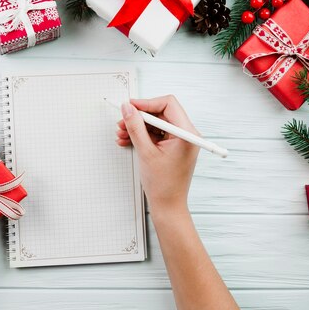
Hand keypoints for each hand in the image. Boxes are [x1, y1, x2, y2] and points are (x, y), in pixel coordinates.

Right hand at [116, 95, 198, 209]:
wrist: (168, 205)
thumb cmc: (163, 185)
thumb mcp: (146, 152)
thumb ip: (135, 127)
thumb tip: (128, 108)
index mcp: (187, 133)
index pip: (168, 104)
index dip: (147, 103)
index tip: (130, 106)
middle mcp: (186, 134)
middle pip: (161, 113)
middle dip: (140, 116)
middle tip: (122, 121)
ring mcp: (180, 140)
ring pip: (156, 123)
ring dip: (138, 127)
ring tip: (121, 133)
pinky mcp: (173, 147)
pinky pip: (156, 134)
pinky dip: (142, 135)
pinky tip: (127, 140)